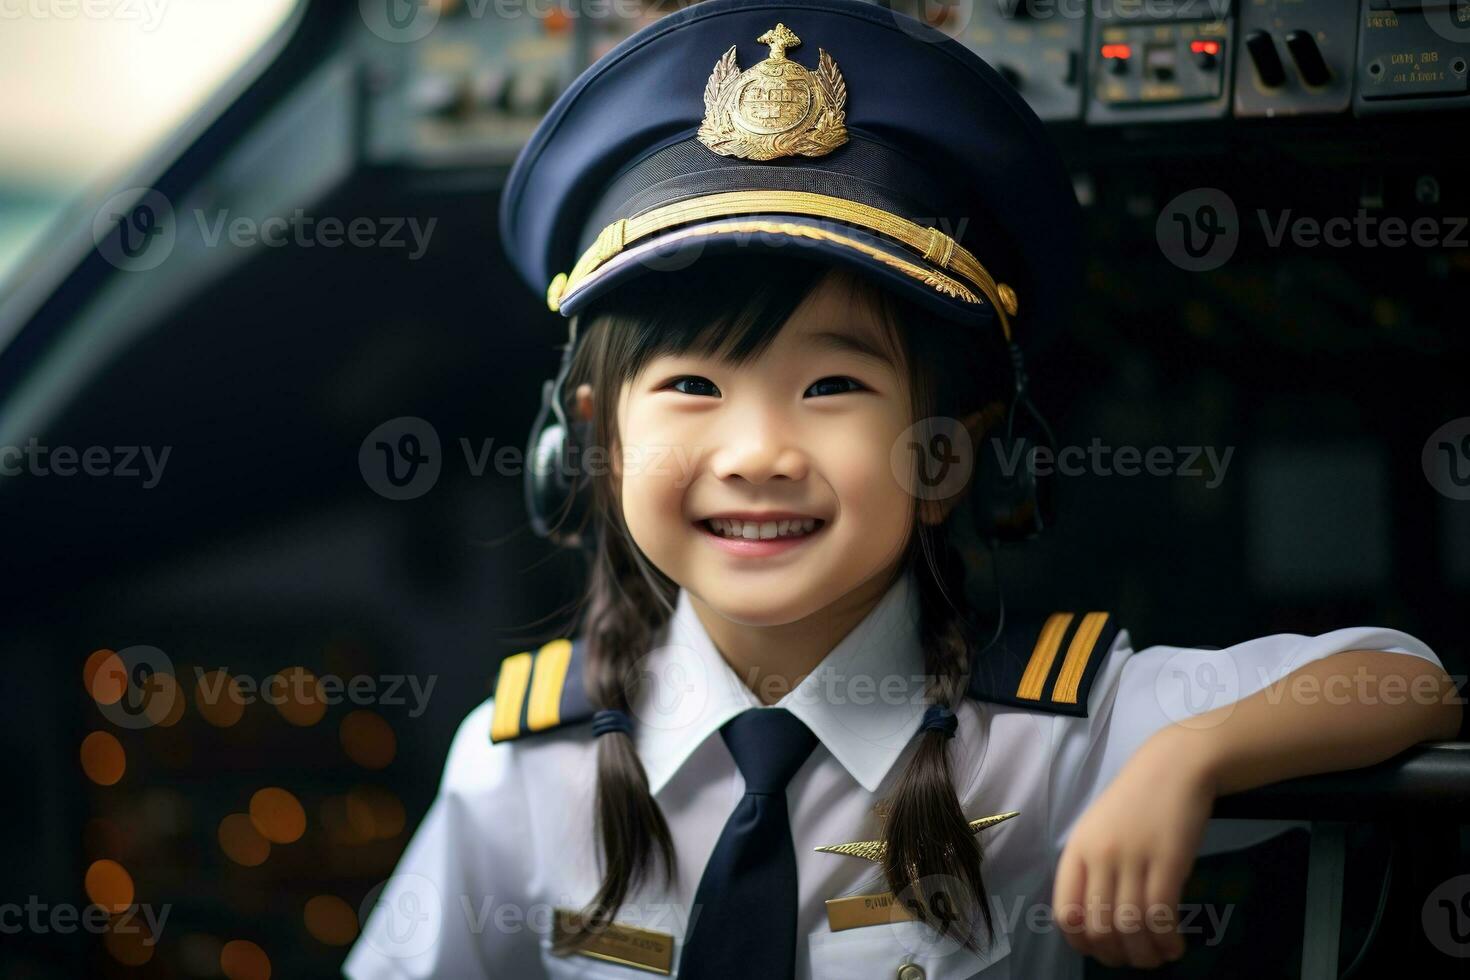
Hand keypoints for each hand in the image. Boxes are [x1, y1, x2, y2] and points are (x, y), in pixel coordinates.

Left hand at [1051, 731, 1215, 967]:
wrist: (1174, 766)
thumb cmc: (1136, 800)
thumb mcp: (1099, 830)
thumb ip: (1092, 869)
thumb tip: (1095, 920)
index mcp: (1077, 850)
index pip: (1065, 911)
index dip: (1081, 942)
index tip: (1099, 950)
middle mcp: (1099, 856)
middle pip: (1098, 926)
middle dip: (1115, 955)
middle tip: (1134, 959)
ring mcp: (1132, 858)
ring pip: (1131, 926)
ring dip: (1146, 954)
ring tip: (1159, 957)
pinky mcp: (1168, 860)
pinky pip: (1161, 915)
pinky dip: (1168, 940)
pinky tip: (1176, 945)